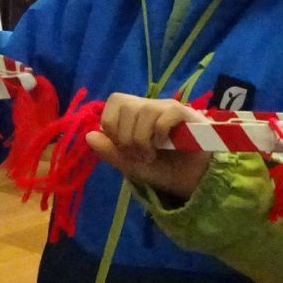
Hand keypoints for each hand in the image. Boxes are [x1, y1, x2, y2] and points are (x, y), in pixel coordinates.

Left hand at [85, 94, 211, 200]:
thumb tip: (88, 135)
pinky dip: (160, 134)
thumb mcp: (131, 165)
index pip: (115, 100)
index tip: (121, 145)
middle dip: (126, 136)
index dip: (111, 123)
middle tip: (138, 154)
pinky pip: (166, 114)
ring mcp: (169, 109)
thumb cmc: (164, 169)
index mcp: (136, 114)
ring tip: (151, 155)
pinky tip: (166, 146)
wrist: (194, 182)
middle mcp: (151, 107)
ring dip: (142, 139)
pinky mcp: (187, 115)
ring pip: (145, 110)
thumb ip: (110, 152)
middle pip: (126, 104)